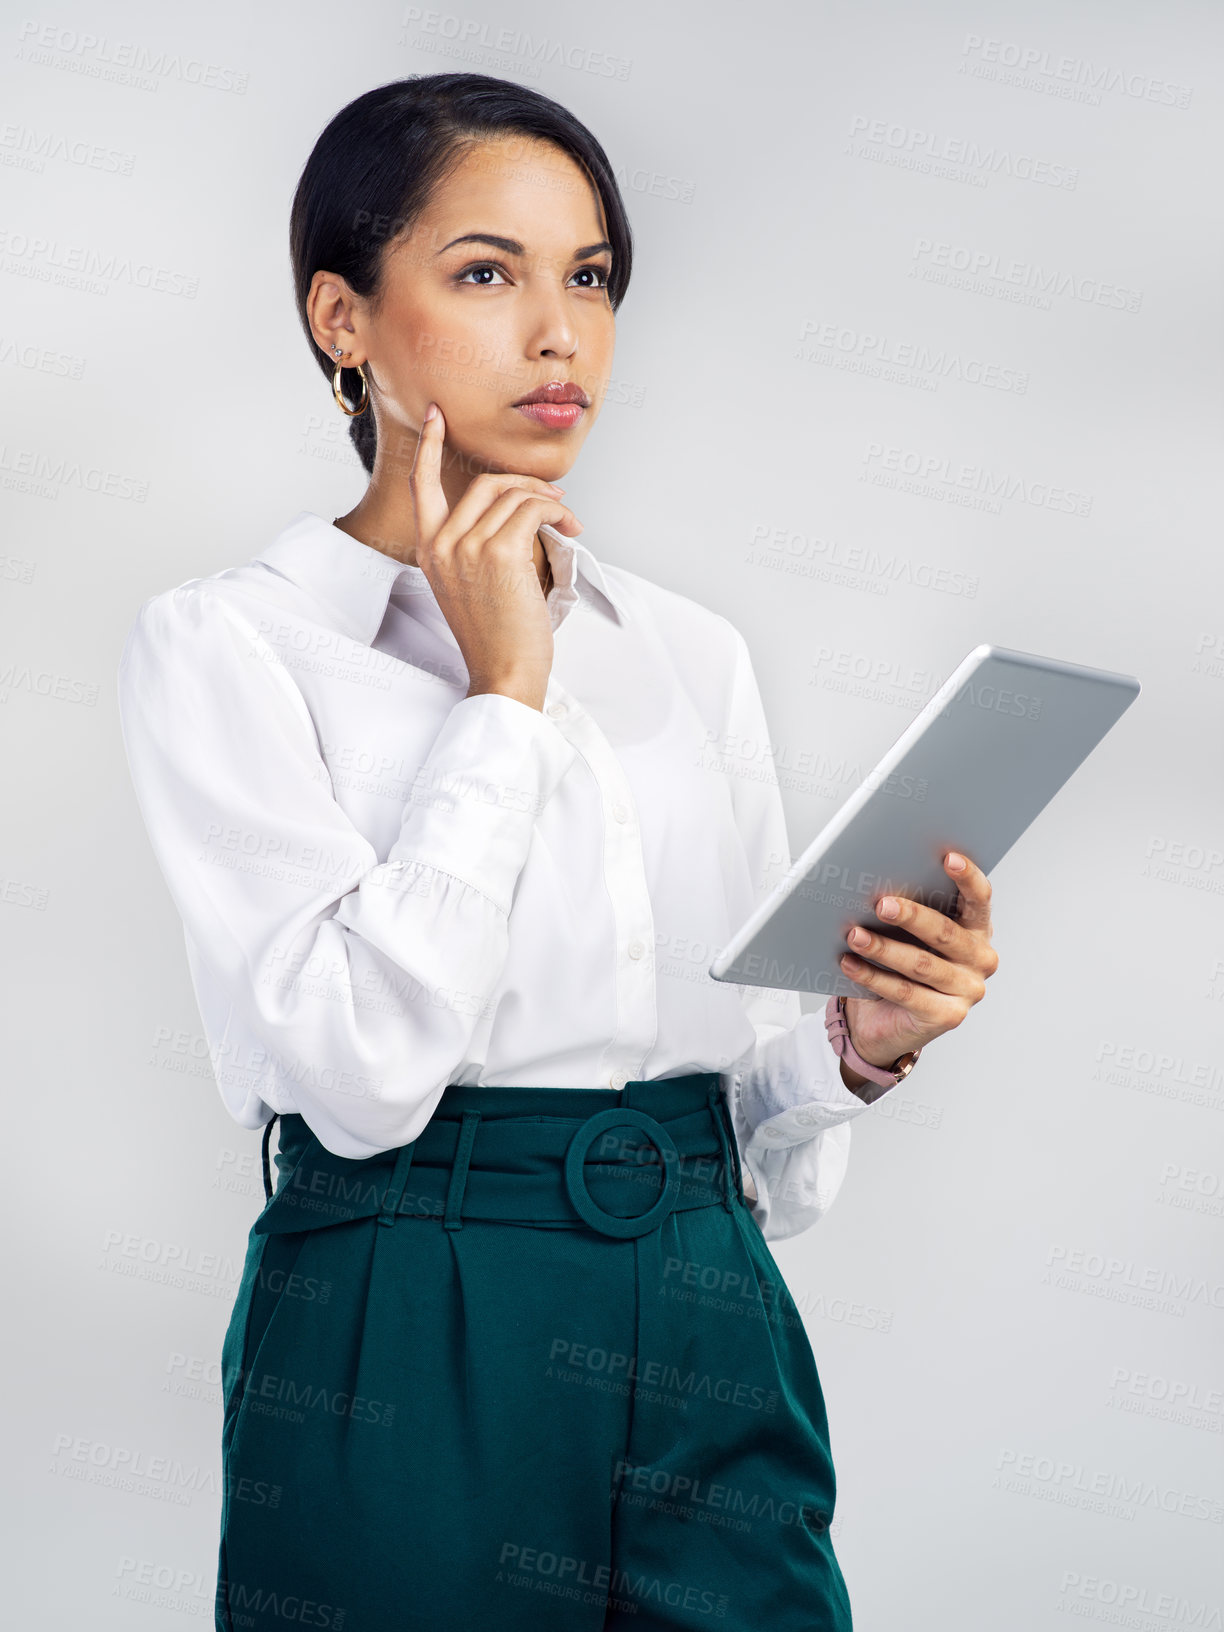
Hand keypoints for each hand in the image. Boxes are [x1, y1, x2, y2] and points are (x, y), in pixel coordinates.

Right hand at [409, 402, 583, 710]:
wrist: (504, 673)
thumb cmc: (496, 637)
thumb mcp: (469, 586)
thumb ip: (475, 546)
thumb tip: (516, 508)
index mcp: (428, 550)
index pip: (422, 485)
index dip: (431, 447)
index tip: (438, 417)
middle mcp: (441, 544)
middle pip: (485, 483)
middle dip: (525, 482)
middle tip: (553, 497)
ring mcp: (467, 547)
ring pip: (514, 495)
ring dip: (550, 501)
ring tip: (569, 520)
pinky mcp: (499, 553)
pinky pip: (534, 510)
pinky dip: (559, 512)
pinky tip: (572, 528)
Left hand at [837, 851, 998, 1073]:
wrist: (886, 1019)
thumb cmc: (899, 962)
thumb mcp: (908, 934)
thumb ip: (909, 911)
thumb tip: (878, 882)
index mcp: (977, 930)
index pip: (980, 899)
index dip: (967, 878)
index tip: (948, 858)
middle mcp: (980, 959)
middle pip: (945, 933)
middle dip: (912, 916)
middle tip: (881, 904)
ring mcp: (967, 990)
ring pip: (921, 964)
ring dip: (883, 948)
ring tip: (855, 935)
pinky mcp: (947, 1016)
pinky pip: (906, 992)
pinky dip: (873, 977)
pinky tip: (850, 964)